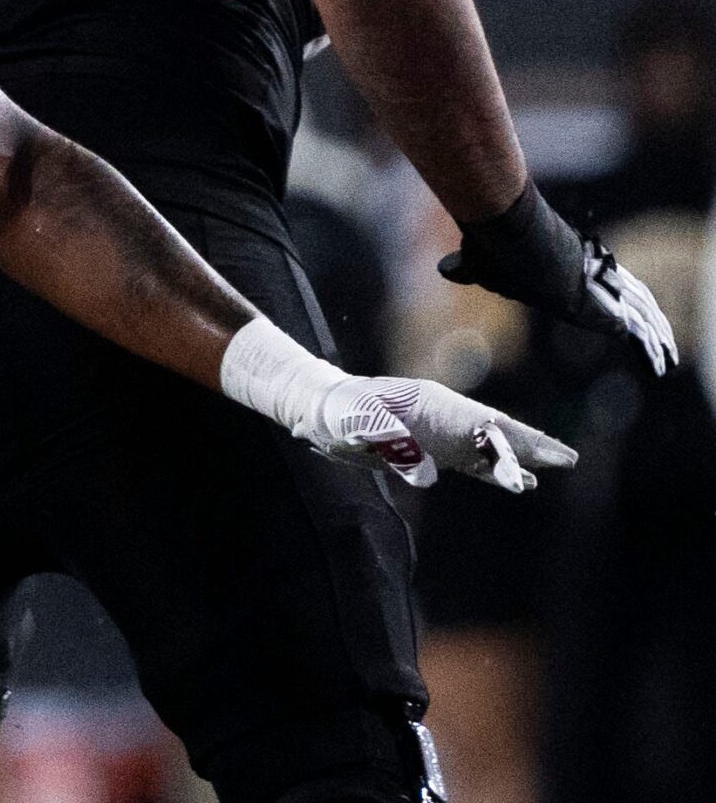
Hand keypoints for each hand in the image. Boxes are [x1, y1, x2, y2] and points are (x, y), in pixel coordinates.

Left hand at [295, 375, 575, 492]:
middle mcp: (443, 416)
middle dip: (530, 445)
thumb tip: (428, 476)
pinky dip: (494, 473)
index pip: (480, 423)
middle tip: (568, 459)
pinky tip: (517, 484)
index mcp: (431, 403)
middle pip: (494, 431)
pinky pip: (471, 463)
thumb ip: (391, 442)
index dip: (509, 442)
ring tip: (553, 469)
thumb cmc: (338, 411)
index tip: (534, 463)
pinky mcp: (431, 451)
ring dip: (518, 460)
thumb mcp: (355, 422)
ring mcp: (440, 433)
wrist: (320, 411)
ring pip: (488, 448)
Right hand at [440, 185, 677, 374]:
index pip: (601, 285)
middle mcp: (592, 276)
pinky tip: (660, 362)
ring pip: (642, 315)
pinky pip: (639, 330)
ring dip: (656, 338)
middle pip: (631, 298)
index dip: (614, 300)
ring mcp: (604, 290)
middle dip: (647, 320)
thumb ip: (468, 271)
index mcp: (569, 270)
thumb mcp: (483, 268)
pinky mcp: (609, 307)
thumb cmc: (497, 251)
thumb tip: (444, 269)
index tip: (622, 316)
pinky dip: (651, 348)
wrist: (515, 243)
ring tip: (666, 358)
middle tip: (660, 343)